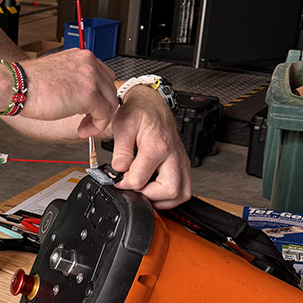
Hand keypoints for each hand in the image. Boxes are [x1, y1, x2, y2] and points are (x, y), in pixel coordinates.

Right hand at [21, 49, 119, 133]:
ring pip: (110, 103)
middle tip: (87, 121)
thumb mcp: (57, 73)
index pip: (104, 76)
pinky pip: (104, 115)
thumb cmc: (28, 82)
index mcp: (81, 56)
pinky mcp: (89, 95)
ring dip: (99, 120)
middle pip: (109, 89)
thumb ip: (73, 79)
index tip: (89, 108)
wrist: (17, 85)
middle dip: (101, 108)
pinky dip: (96, 127)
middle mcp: (89, 63)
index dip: (99, 95)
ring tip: (84, 128)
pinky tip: (83, 130)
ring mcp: (91, 78)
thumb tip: (80, 95)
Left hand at [109, 85, 191, 208]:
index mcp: (157, 147)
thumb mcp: (123, 126)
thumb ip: (121, 151)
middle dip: (149, 197)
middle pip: (170, 191)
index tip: (118, 182)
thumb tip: (118, 170)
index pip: (140, 180)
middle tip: (134, 190)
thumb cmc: (138, 112)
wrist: (152, 103)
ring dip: (164, 200)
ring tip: (146, 193)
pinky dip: (171, 195)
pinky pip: (184, 187)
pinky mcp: (182, 163)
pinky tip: (155, 189)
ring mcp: (180, 161)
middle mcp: (173, 156)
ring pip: (182, 193)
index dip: (125, 185)